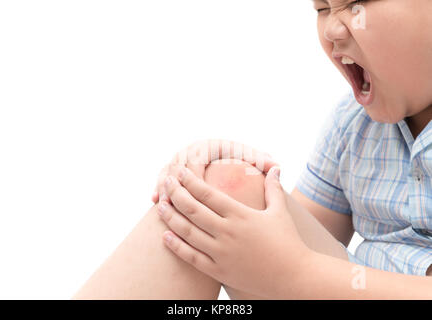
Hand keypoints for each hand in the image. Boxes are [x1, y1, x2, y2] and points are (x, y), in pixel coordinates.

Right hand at [151, 139, 277, 203]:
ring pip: (166, 171)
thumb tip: (277, 166)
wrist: (219, 154)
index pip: (198, 158)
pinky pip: (161, 177)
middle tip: (173, 201)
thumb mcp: (248, 157)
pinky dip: (158, 188)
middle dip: (174, 184)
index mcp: (209, 145)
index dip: (194, 175)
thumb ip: (260, 161)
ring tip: (162, 205)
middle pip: (178, 164)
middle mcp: (191, 149)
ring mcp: (179, 158)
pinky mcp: (171, 168)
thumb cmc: (237, 158)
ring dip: (163, 187)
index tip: (196, 192)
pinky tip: (156, 203)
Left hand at [156, 165, 311, 298]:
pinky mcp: (219, 271)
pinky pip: (191, 257)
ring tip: (159, 204)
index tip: (180, 171)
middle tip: (166, 182)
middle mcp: (228, 232)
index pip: (208, 194)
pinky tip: (165, 236)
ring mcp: (221, 253)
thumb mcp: (280, 212)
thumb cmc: (288, 242)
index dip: (190, 181)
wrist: (294, 278)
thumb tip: (276, 168)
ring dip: (170, 217)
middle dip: (175, 193)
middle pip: (192, 209)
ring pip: (187, 232)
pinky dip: (176, 246)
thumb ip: (274, 188)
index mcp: (240, 215)